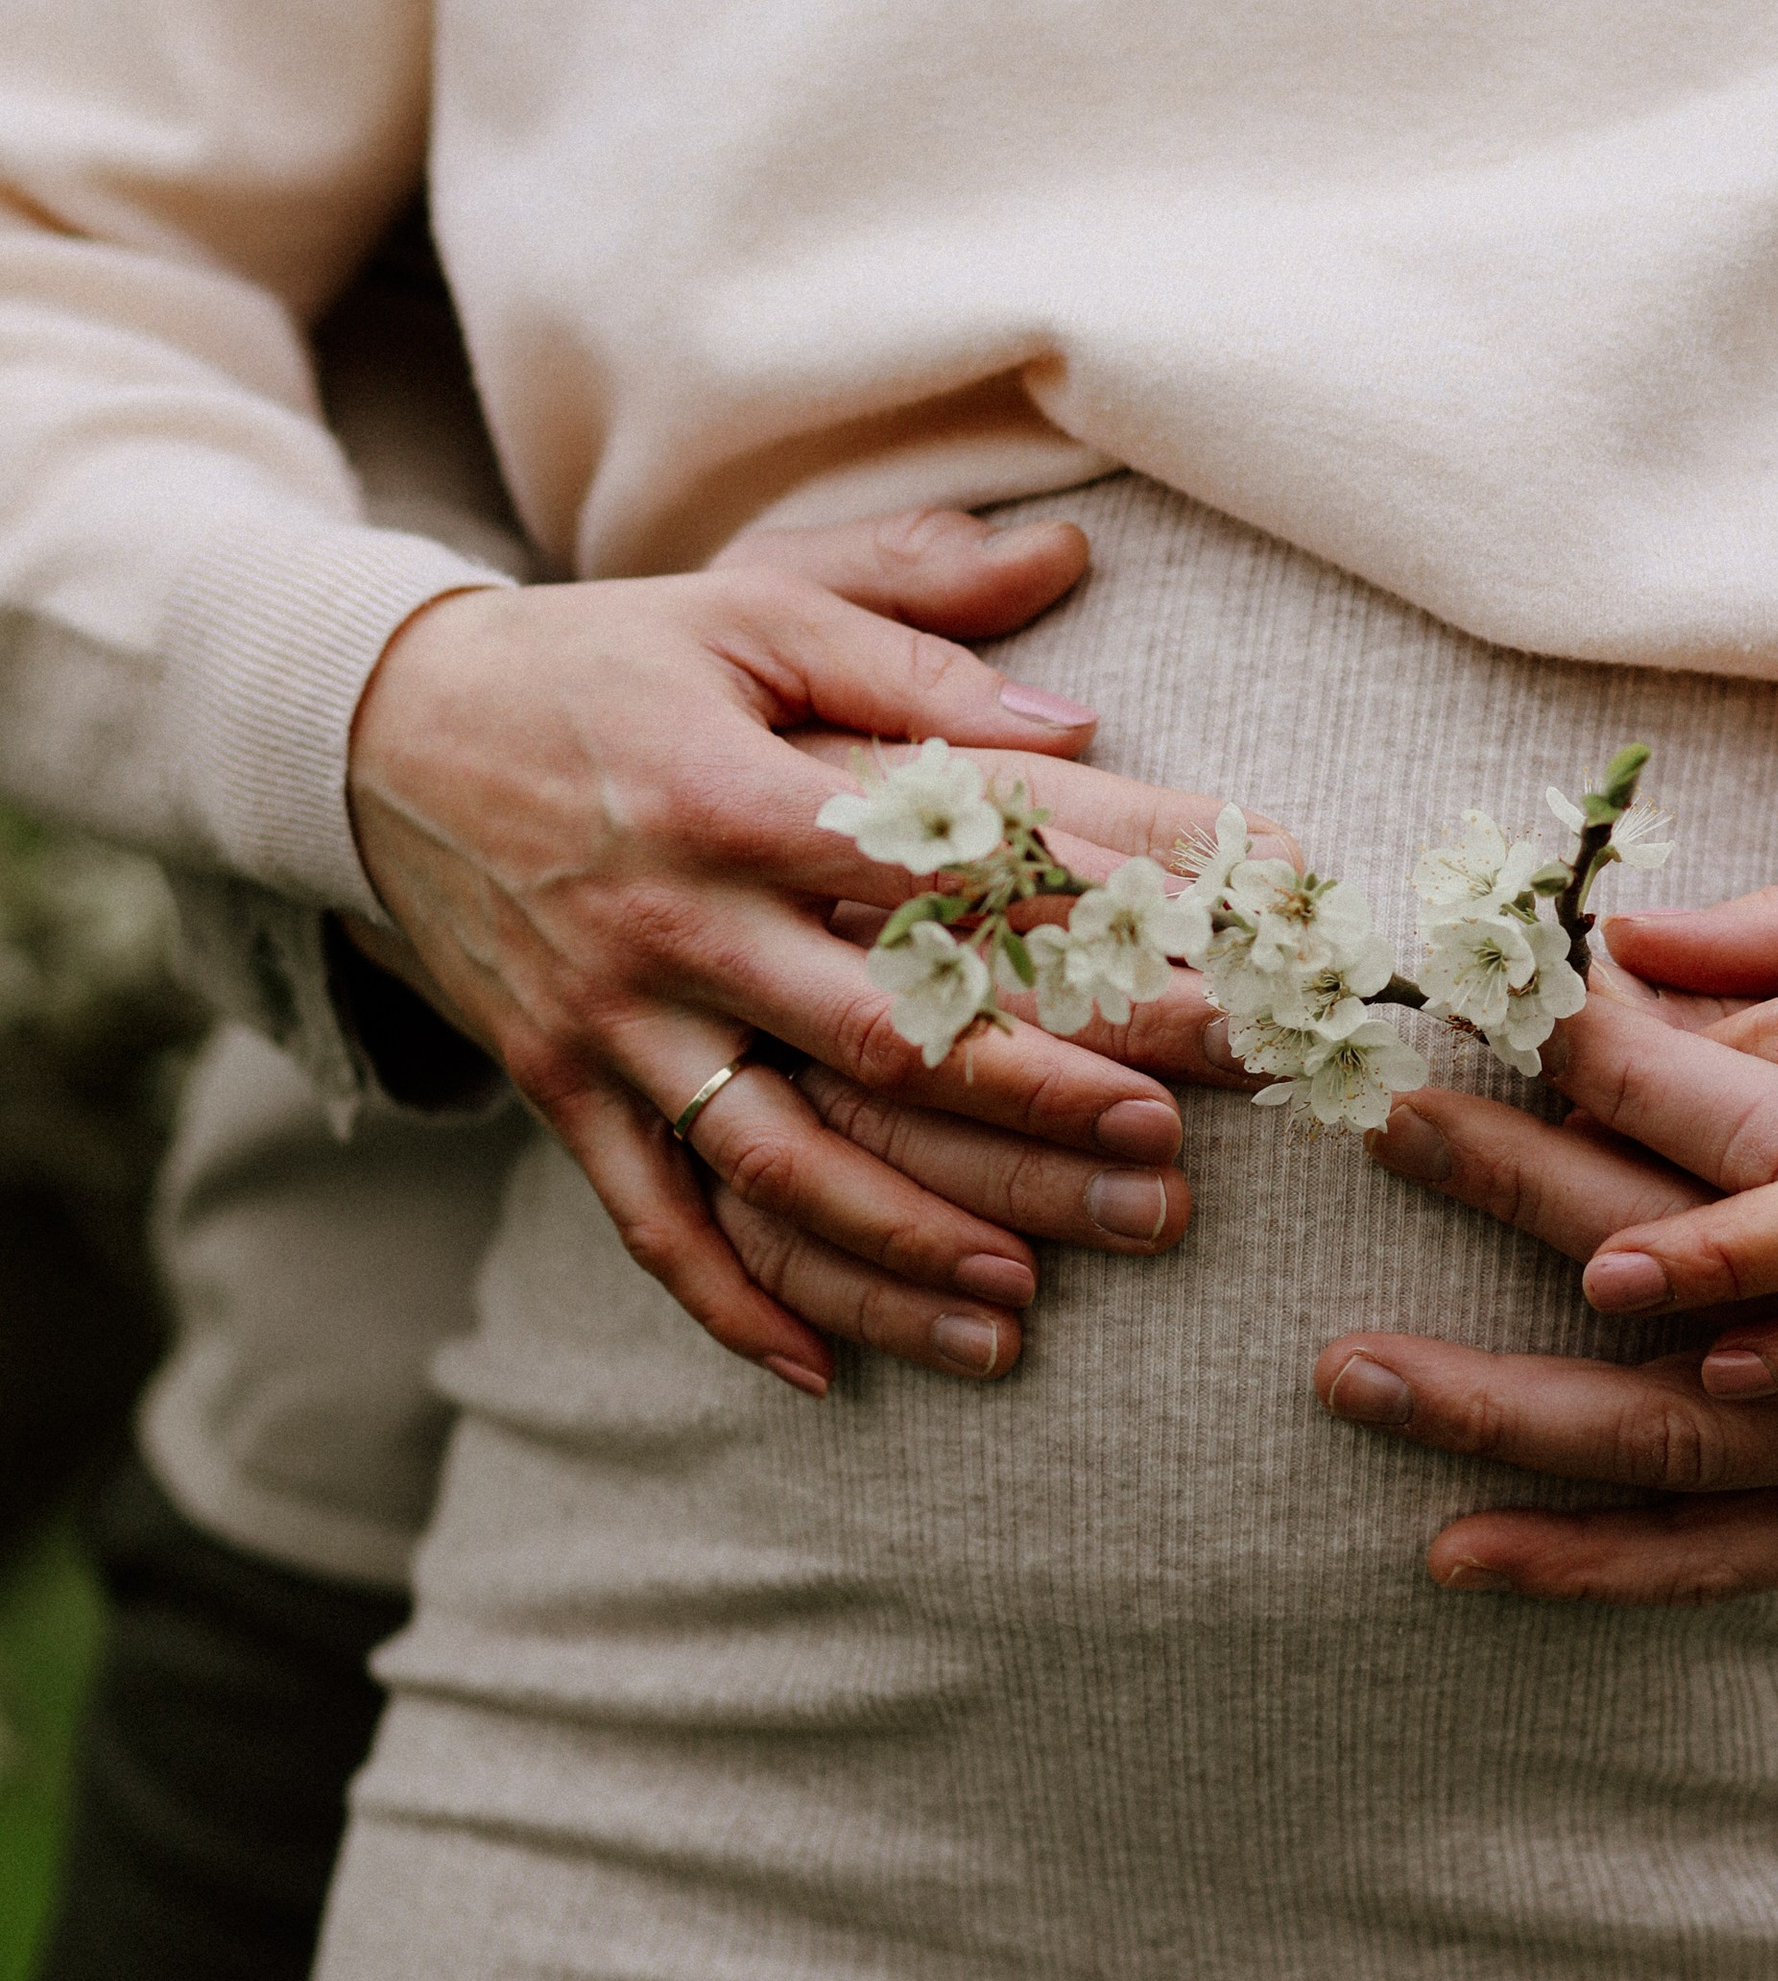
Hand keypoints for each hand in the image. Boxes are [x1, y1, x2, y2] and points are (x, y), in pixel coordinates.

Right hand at [345, 508, 1273, 1395]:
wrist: (371, 732)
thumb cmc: (603, 660)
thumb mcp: (752, 608)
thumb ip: (916, 641)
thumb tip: (1076, 715)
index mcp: (735, 795)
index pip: (939, 877)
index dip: (1079, 925)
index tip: (1203, 979)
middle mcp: (674, 924)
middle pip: (877, 1042)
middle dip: (1031, 1114)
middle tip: (1163, 1169)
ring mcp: (612, 1023)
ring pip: (771, 1164)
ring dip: (901, 1243)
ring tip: (1026, 1303)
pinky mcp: (559, 1089)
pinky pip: (647, 1220)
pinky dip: (727, 1306)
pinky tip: (824, 1372)